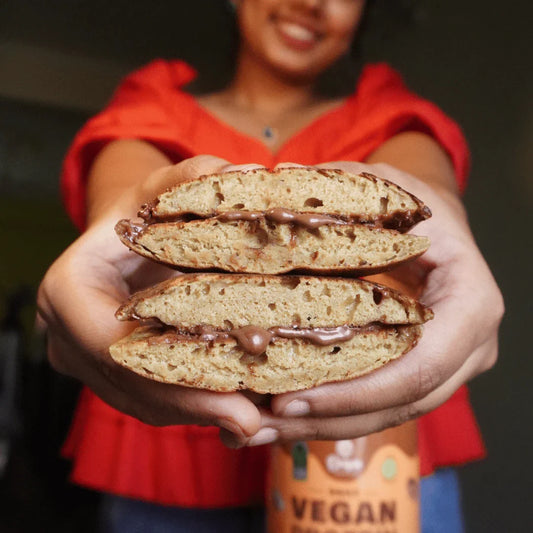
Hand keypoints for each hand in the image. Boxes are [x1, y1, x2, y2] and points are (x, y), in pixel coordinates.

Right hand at [37, 155, 266, 437]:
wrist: (124, 236)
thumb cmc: (142, 209)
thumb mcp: (164, 187)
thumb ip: (196, 178)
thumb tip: (247, 176)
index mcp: (71, 289)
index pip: (113, 345)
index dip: (172, 375)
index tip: (233, 396)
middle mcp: (69, 334)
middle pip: (131, 384)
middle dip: (194, 405)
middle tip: (252, 422)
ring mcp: (86, 359)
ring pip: (142, 402)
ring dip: (197, 412)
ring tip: (253, 418)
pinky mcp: (108, 373)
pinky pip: (148, 401)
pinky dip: (191, 406)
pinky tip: (234, 408)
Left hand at [221, 161, 503, 447]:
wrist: (437, 227)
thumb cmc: (413, 206)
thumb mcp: (384, 188)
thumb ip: (339, 190)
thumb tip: (276, 180)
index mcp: (469, 300)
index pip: (420, 365)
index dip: (356, 390)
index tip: (290, 397)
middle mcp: (469, 344)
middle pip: (400, 403)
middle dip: (328, 419)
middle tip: (261, 423)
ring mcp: (452, 364)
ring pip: (388, 414)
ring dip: (322, 425)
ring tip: (257, 429)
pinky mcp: (425, 372)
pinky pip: (380, 403)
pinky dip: (331, 412)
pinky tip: (283, 414)